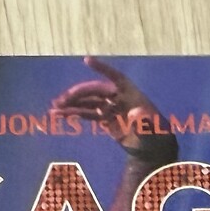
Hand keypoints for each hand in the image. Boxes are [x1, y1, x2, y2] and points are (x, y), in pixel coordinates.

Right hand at [52, 56, 174, 159]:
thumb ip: (144, 121)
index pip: (115, 77)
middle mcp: (118, 97)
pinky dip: (75, 114)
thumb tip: (138, 113)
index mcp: (131, 94)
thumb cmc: (155, 136)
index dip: (101, 68)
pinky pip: (88, 114)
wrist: (151, 149)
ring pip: (88, 102)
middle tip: (61, 100)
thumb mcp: (151, 130)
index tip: (86, 60)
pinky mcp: (105, 119)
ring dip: (72, 104)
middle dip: (78, 94)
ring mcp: (111, 108)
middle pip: (95, 91)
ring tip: (55, 109)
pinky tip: (61, 115)